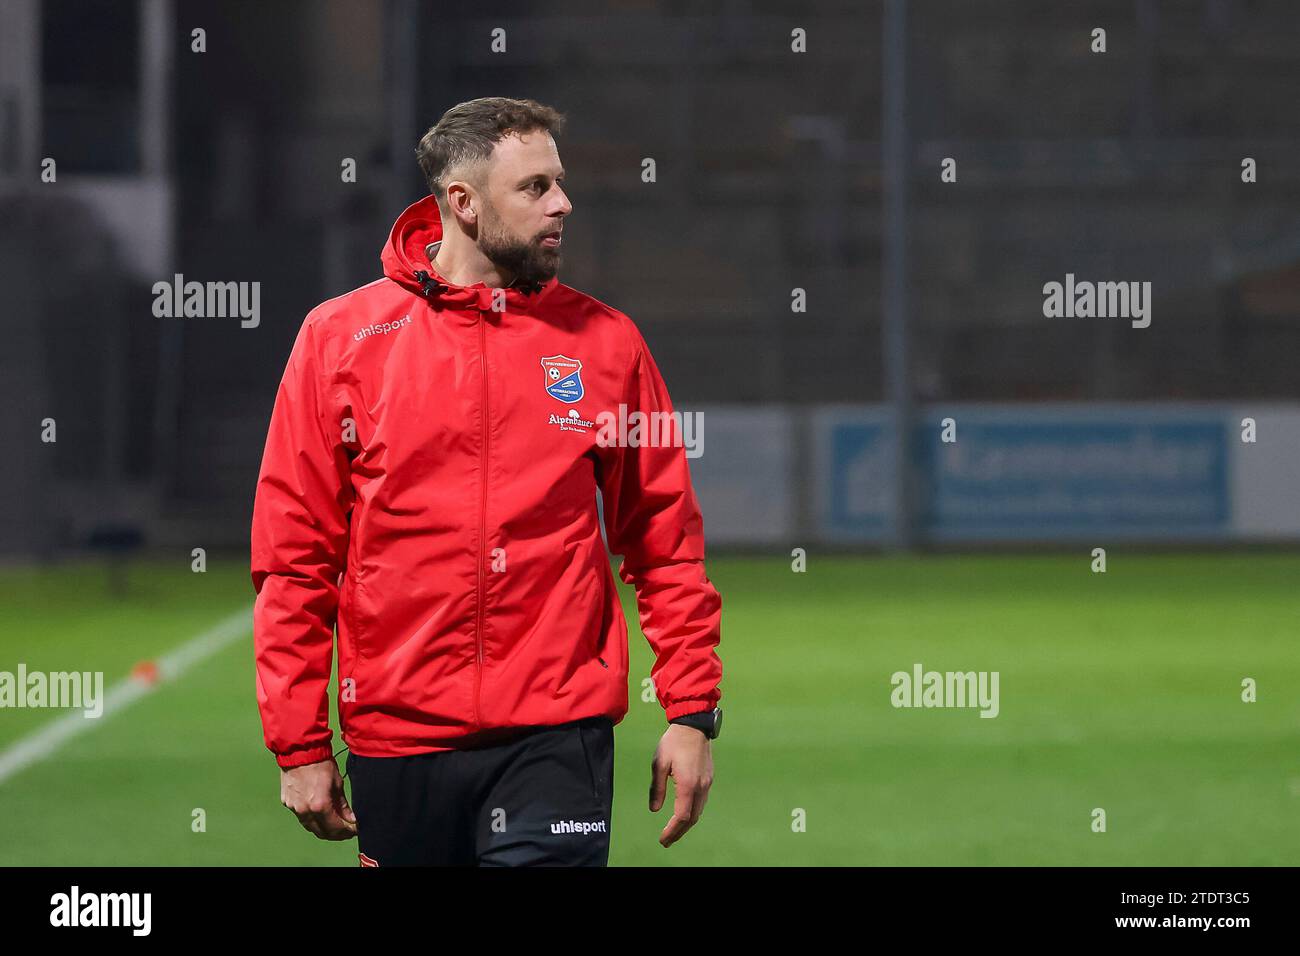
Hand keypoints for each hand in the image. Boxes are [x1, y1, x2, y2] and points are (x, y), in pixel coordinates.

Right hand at [280, 757, 356, 840]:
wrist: (300, 751)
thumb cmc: (321, 763)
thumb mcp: (337, 783)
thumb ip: (343, 805)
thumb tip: (350, 819)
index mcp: (320, 806)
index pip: (335, 829)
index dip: (347, 832)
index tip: (354, 830)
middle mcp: (305, 811)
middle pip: (322, 832)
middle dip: (336, 835)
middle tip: (346, 831)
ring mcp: (294, 808)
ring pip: (310, 827)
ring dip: (323, 829)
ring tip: (335, 825)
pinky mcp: (287, 803)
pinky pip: (301, 816)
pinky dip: (312, 819)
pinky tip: (320, 815)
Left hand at [648, 723, 712, 847]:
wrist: (694, 725)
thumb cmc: (674, 742)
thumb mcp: (659, 763)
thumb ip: (657, 788)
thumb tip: (654, 809)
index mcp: (688, 785)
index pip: (682, 817)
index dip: (672, 831)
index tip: (662, 839)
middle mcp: (701, 787)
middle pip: (692, 818)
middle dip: (679, 832)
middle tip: (666, 841)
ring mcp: (707, 783)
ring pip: (699, 811)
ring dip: (686, 824)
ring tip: (674, 831)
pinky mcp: (709, 778)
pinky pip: (701, 801)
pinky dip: (692, 812)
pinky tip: (684, 813)